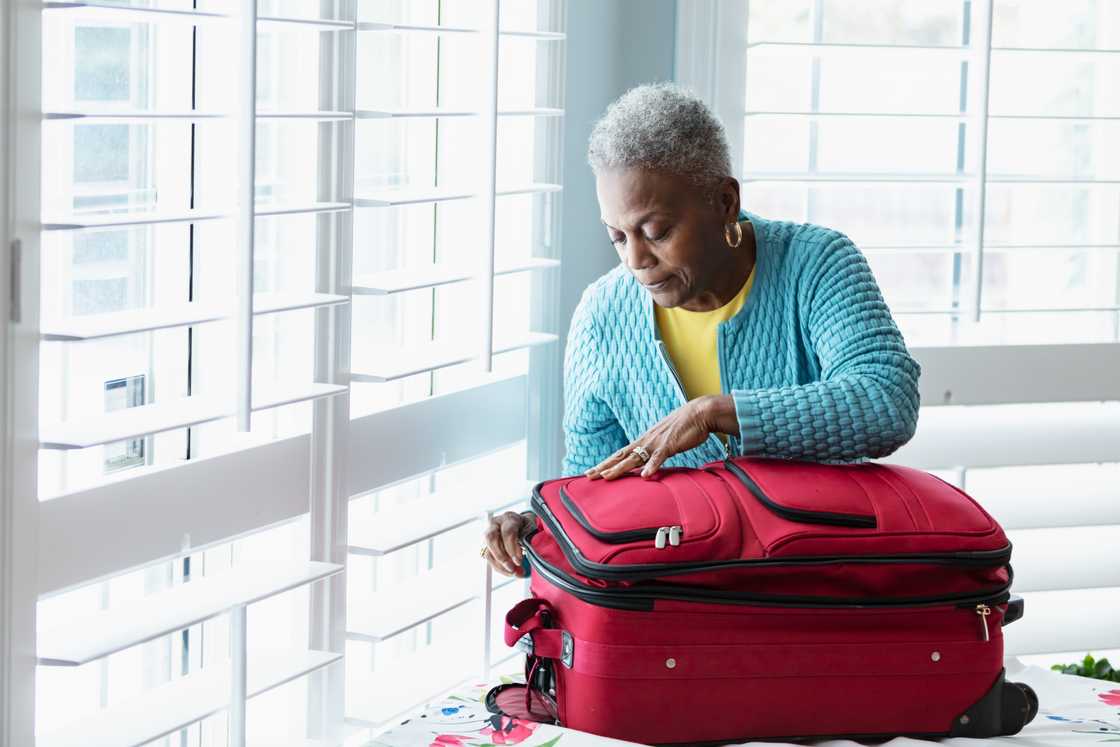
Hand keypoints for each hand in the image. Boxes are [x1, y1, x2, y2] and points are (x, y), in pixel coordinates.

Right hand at [483, 511, 530, 575]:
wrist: (523, 526)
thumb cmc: (527, 528)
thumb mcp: (531, 531)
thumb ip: (529, 540)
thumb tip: (528, 555)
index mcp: (509, 518)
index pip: (508, 532)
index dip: (512, 548)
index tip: (519, 561)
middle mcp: (496, 523)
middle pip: (491, 539)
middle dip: (501, 557)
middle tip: (512, 568)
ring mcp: (489, 534)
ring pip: (488, 551)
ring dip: (500, 566)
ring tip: (513, 573)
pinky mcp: (487, 545)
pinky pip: (489, 558)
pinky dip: (499, 568)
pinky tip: (509, 572)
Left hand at [586, 395, 737, 480]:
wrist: (699, 412)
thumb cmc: (683, 427)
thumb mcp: (665, 440)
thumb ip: (655, 451)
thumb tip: (649, 463)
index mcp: (644, 440)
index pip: (620, 453)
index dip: (606, 462)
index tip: (593, 471)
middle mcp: (646, 441)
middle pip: (621, 455)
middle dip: (604, 466)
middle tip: (588, 476)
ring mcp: (657, 442)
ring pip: (635, 457)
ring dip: (620, 468)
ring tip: (607, 477)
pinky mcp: (670, 444)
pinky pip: (659, 457)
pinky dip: (652, 466)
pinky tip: (645, 476)